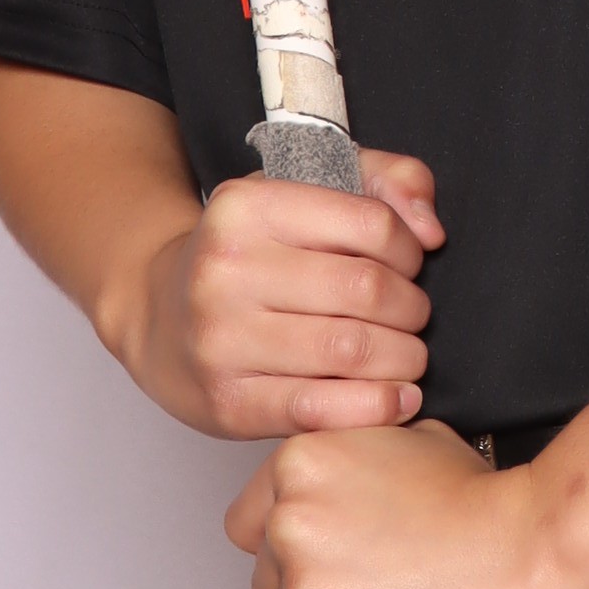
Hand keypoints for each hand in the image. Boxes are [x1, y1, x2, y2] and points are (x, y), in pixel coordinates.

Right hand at [119, 150, 443, 437]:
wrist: (158, 315)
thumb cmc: (248, 252)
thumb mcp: (303, 188)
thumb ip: (385, 179)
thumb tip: (430, 231)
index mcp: (247, 207)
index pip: (371, 225)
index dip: (410, 250)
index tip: (410, 265)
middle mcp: (226, 269)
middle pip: (367, 289)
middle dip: (412, 308)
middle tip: (414, 316)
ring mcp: (221, 340)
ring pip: (351, 350)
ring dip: (403, 358)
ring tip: (408, 355)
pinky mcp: (228, 402)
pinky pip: (320, 409)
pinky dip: (376, 406)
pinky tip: (398, 398)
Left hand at [228, 422, 580, 588]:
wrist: (532, 546)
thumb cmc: (483, 499)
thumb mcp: (410, 439)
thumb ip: (354, 458)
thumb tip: (340, 486)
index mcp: (299, 466)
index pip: (248, 526)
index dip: (286, 547)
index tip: (321, 558)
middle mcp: (290, 526)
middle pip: (266, 585)